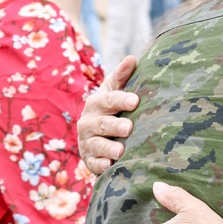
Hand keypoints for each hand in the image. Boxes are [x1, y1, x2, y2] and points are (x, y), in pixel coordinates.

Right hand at [78, 55, 138, 173]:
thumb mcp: (114, 90)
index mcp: (96, 103)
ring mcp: (87, 142)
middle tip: (129, 128)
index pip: (108, 100)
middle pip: (101, 124)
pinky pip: (93, 163)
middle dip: (114, 126)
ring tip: (121, 150)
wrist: (99, 134)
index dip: (121, 100)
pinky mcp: (89, 159)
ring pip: (96, 144)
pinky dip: (101, 165)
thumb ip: (122, 76)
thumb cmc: (112, 108)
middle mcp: (88, 122)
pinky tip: (110, 165)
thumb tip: (131, 58)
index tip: (135, 101)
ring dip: (108, 147)